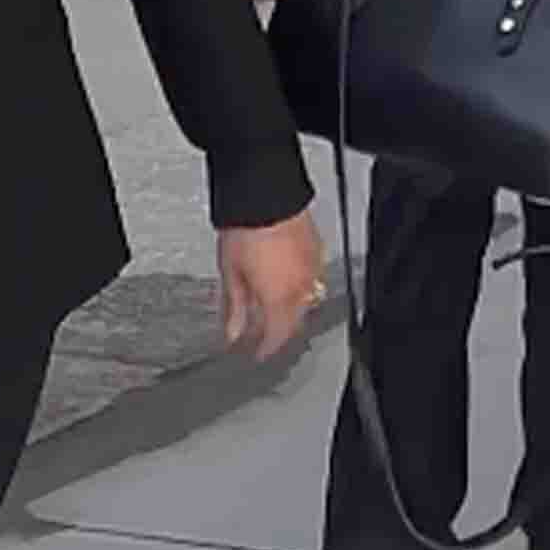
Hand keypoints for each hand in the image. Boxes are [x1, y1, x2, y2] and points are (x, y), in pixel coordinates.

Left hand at [219, 212, 321, 357]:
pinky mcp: (318, 251)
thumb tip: (231, 332)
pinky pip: (311, 279)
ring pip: (305, 301)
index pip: (277, 337)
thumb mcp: (231, 274)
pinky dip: (297, 286)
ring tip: (270, 305)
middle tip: (261, 332)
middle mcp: (301, 289)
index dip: (265, 350)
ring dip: (288, 309)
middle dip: (277, 330)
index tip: (256, 353)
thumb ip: (234, 307)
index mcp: (279, 299)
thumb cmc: (246, 230)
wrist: (265, 196)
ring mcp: (313, 270)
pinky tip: (283, 279)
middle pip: (294, 322)